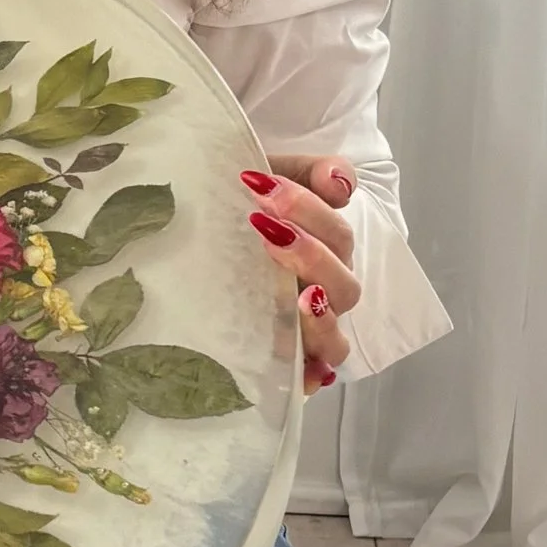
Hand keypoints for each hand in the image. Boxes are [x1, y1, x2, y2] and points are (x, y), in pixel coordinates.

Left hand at [237, 155, 357, 391]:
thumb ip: (310, 172)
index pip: (337, 232)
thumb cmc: (244, 211)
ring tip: (301, 298)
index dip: (310, 209)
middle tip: (263, 227)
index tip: (261, 188)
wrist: (202, 237)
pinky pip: (311, 375)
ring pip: (337, 337)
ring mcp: (309, 328)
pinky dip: (312, 374)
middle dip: (310, 255)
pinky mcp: (288, 359)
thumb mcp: (272, 178)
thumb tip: (339, 181)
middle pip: (344, 283)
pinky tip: (304, 372)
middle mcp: (324, 289)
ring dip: (322, 318)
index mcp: (326, 248)